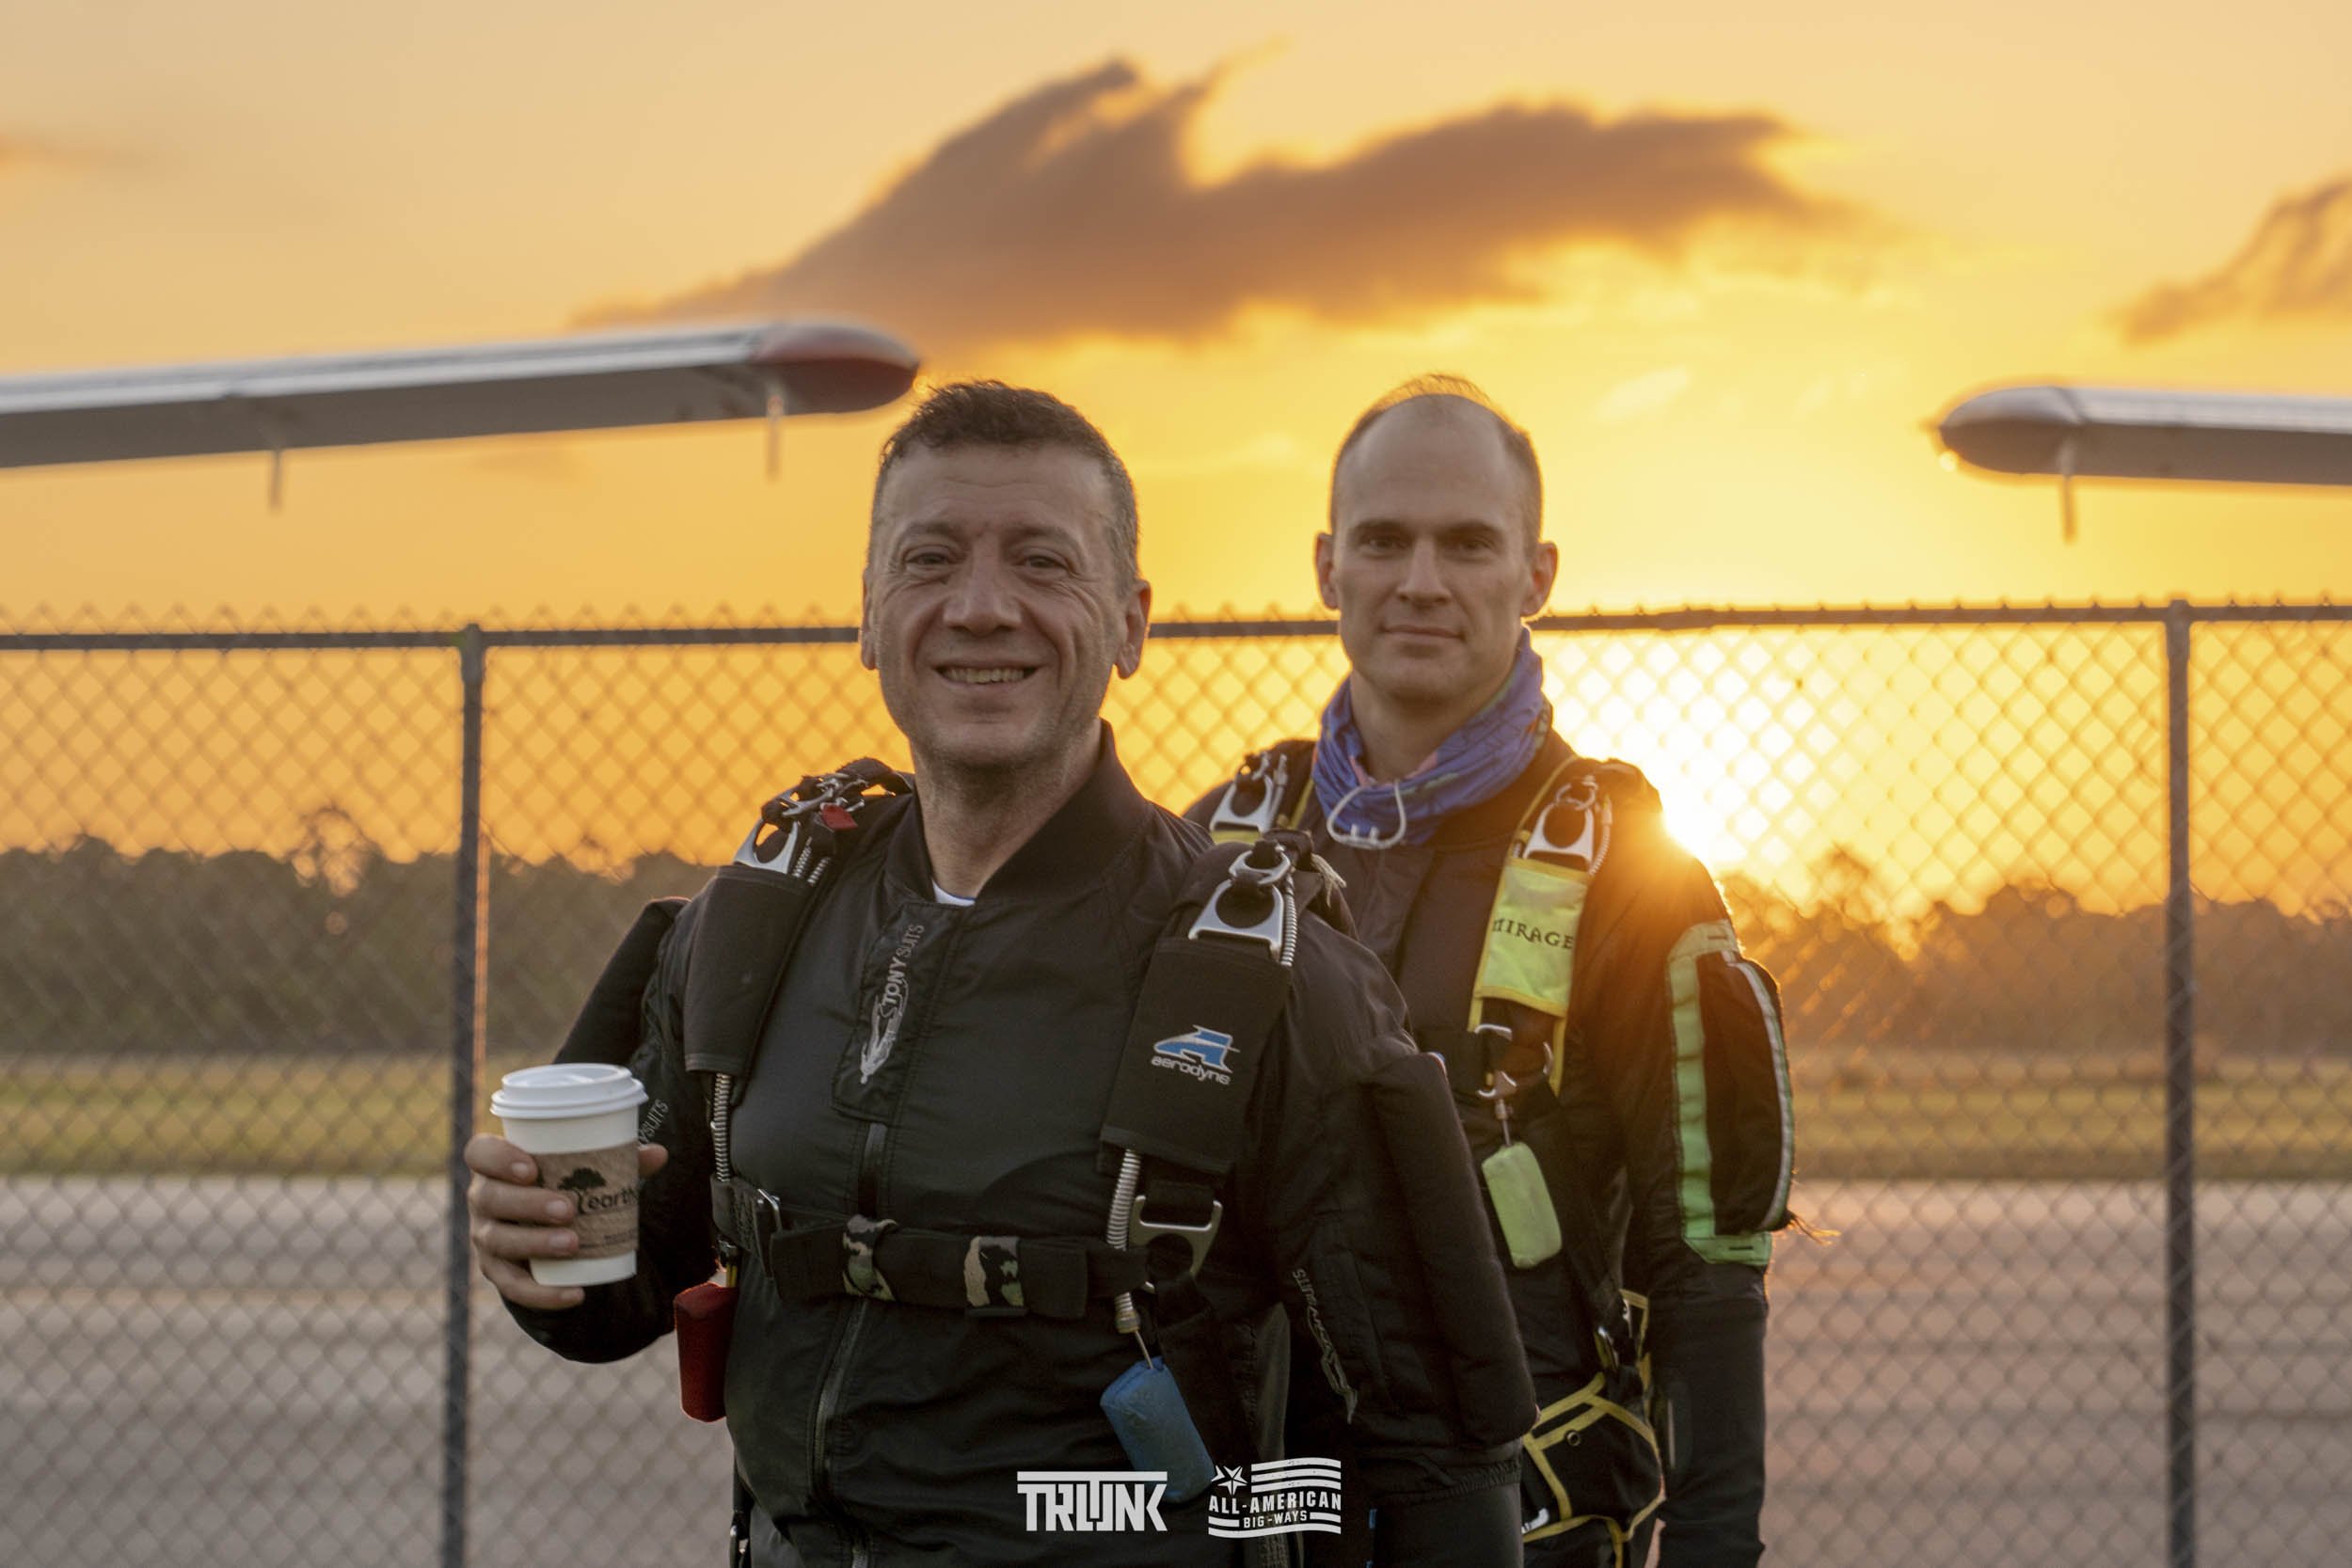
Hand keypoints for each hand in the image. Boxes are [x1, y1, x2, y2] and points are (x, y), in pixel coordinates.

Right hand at [464, 1134, 667, 1308]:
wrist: (546, 1225)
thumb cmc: (563, 1182)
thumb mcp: (584, 1169)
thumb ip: (619, 1159)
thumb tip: (659, 1154)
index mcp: (495, 1163)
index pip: (479, 1152)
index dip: (497, 1158)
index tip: (532, 1168)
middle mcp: (482, 1198)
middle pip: (489, 1198)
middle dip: (527, 1204)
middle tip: (568, 1209)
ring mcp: (485, 1235)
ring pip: (497, 1241)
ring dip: (534, 1243)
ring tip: (573, 1244)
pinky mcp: (497, 1270)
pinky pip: (513, 1287)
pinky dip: (543, 1293)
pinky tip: (574, 1294)